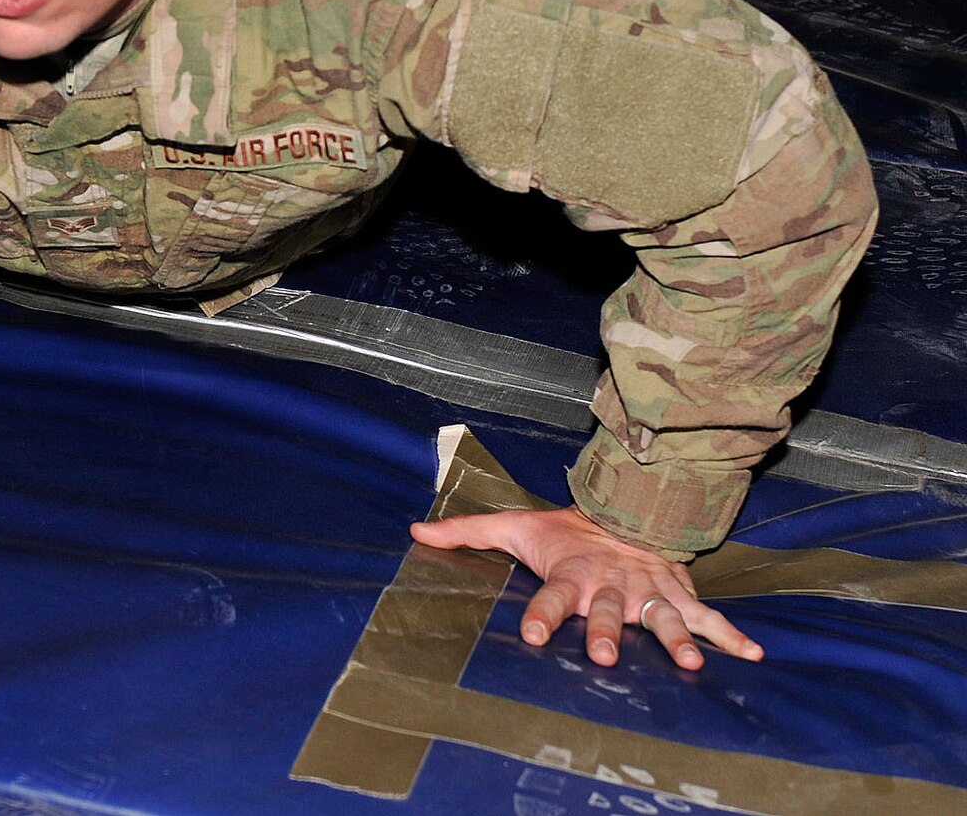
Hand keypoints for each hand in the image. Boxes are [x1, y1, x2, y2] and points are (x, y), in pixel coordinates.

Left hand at [410, 505, 761, 670]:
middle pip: (606, 610)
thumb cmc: (565, 529)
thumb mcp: (513, 526)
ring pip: (659, 615)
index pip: (549, 595)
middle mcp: (609, 583)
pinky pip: (705, 614)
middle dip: (605, 631)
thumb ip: (465, 533)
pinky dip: (729, 634)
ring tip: (686, 663)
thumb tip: (415, 533)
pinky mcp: (676, 591)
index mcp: (570, 572)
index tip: (535, 635)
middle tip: (603, 656)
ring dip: (674, 637)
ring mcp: (646, 588)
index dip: (541, 614)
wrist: (624, 505)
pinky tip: (753, 654)